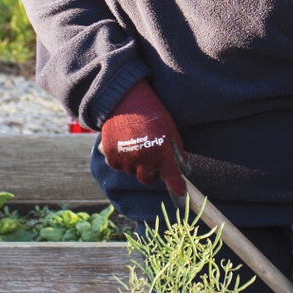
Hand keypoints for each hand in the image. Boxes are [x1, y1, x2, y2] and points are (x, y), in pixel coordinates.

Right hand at [99, 80, 185, 195]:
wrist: (126, 99)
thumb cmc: (151, 113)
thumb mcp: (170, 129)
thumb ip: (176, 150)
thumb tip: (182, 165)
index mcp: (160, 152)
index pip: (171, 177)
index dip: (176, 187)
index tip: (180, 192)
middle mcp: (142, 158)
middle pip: (146, 179)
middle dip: (150, 172)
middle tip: (151, 158)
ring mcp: (125, 157)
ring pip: (130, 172)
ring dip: (134, 165)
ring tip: (136, 146)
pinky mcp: (110, 153)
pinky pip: (116, 165)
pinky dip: (120, 160)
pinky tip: (124, 145)